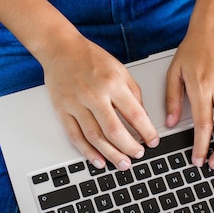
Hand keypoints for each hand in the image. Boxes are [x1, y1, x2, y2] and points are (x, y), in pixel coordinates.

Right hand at [43, 35, 159, 170]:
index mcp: (112, 83)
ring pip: (95, 137)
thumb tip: (142, 117)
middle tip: (139, 155)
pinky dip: (87, 152)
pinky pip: (76, 136)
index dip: (146, 131)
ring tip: (123, 164)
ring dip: (111, 154)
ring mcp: (76, 104)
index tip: (153, 141)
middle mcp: (94, 94)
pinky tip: (98, 160)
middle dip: (130, 147)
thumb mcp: (119, 69)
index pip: (134, 114)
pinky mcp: (63, 111)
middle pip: (115, 130)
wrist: (60, 48)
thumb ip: (133, 93)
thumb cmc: (90, 58)